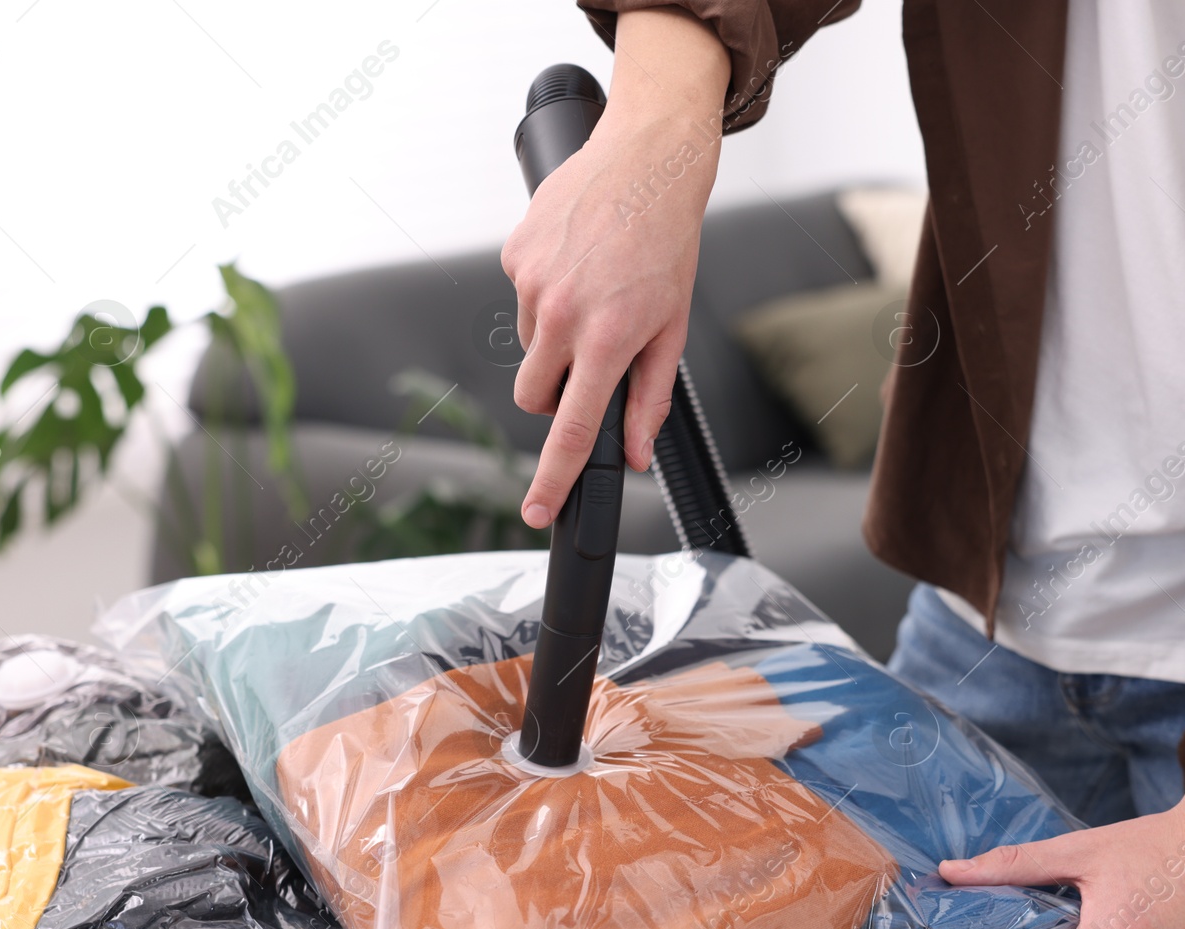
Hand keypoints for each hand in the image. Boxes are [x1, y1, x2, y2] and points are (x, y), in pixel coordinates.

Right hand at [501, 8, 728, 528]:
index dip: (553, 479)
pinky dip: (546, 294)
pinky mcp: (514, 254)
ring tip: (596, 292)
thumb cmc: (667, 243)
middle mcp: (561, 314)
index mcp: (605, 339)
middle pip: (535, 397)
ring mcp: (530, 283)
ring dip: (556, 339)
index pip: (573, 429)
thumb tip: (637, 452)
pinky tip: (578, 262)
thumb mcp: (671, 326)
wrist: (647, 161)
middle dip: (557, 397)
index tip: (536, 512)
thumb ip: (651, 396)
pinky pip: (522, 299)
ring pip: (529, 347)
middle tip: (592, 363)